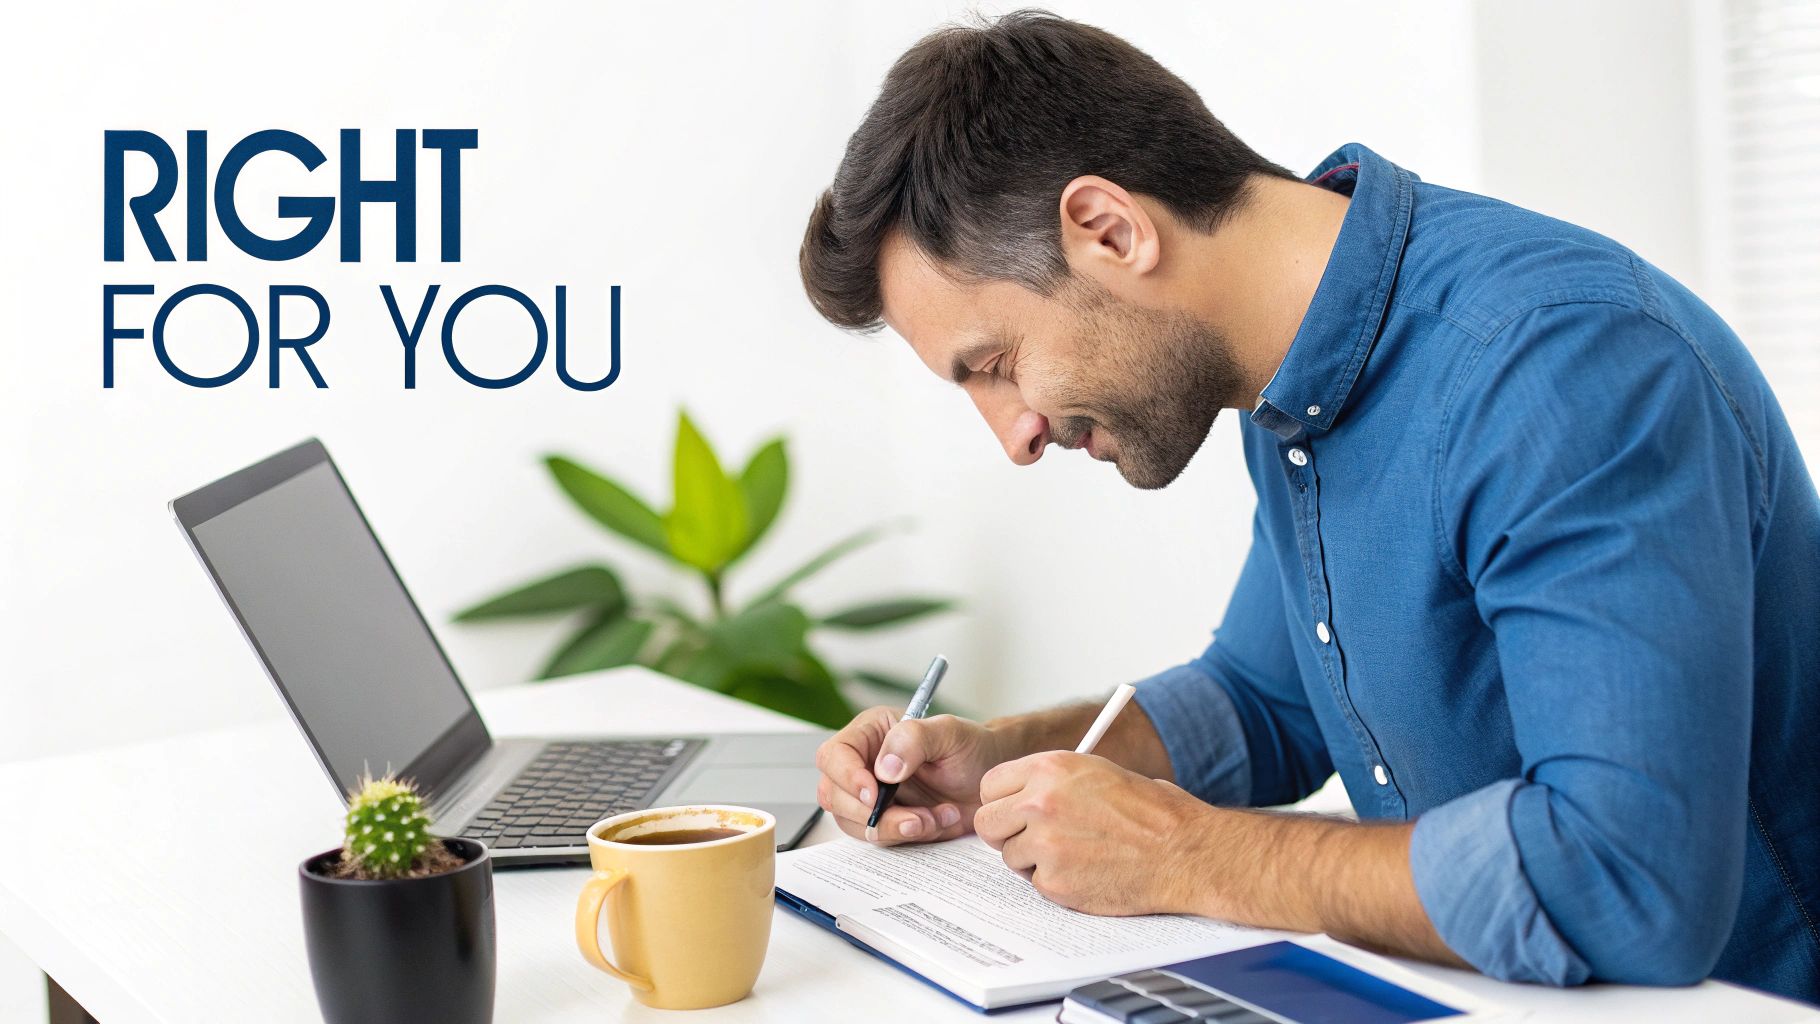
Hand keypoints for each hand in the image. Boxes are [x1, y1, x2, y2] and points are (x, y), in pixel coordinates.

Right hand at [815, 706, 1002, 844]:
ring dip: (894, 828)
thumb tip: (883, 769)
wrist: (991, 781)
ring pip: (854, 823)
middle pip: (835, 795)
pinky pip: (880, 837)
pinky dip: (908, 835)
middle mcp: (864, 764)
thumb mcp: (949, 733)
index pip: (834, 755)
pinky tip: (938, 820)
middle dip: (873, 813)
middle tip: (915, 816)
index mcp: (871, 733)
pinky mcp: (886, 820)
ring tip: (934, 817)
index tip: (874, 793)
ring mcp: (872, 796)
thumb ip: (914, 740)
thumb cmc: (972, 748)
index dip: (846, 776)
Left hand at [973, 751, 1214, 915]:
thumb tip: (1023, 792)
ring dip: (1034, 860)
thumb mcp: (1100, 773)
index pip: (991, 785)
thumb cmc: (1153, 813)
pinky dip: (1057, 882)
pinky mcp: (1054, 882)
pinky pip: (1036, 882)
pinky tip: (1088, 872)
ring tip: (1076, 853)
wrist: (1184, 852)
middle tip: (1031, 838)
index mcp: (1050, 769)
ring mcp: (1045, 845)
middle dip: (1006, 832)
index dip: (1002, 800)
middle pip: (987, 823)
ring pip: (1011, 856)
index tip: (1012, 809)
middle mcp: (1040, 803)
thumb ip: (1055, 781)